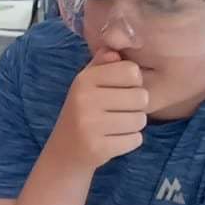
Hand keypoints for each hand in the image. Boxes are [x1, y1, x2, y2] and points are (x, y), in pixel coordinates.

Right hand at [49, 47, 146, 172]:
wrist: (63, 152)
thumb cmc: (82, 112)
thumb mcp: (86, 84)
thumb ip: (102, 65)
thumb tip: (116, 52)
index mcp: (84, 80)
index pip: (131, 71)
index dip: (133, 82)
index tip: (120, 90)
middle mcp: (85, 100)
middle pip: (141, 96)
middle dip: (136, 106)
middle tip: (118, 112)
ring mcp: (90, 125)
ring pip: (140, 119)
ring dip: (133, 125)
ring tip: (115, 126)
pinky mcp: (98, 148)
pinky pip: (135, 140)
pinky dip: (129, 141)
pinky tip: (112, 140)